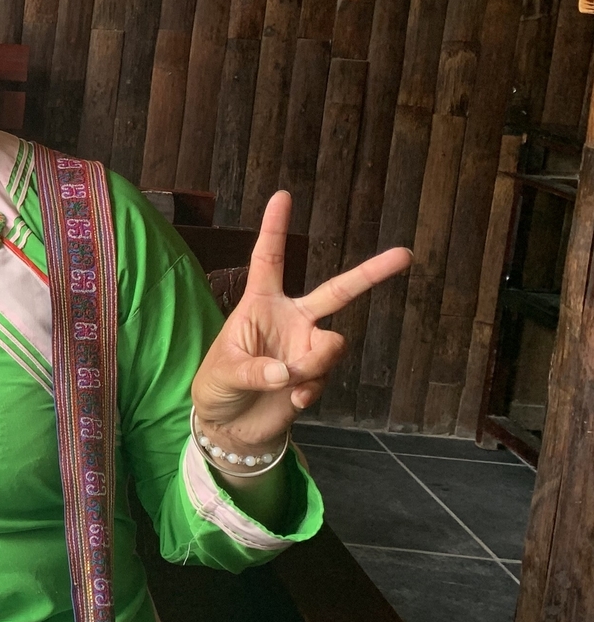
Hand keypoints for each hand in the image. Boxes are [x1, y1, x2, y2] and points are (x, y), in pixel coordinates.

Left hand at [191, 191, 411, 456]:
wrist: (230, 426)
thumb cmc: (216, 388)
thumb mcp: (222, 374)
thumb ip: (255, 370)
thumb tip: (288, 372)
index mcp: (260, 303)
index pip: (269, 259)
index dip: (275, 228)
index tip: (283, 194)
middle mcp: (291, 320)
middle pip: (338, 290)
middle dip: (372, 273)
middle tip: (406, 254)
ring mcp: (307, 348)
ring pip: (334, 344)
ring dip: (313, 365)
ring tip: (287, 382)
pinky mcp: (315, 377)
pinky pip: (326, 378)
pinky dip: (309, 392)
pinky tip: (291, 402)